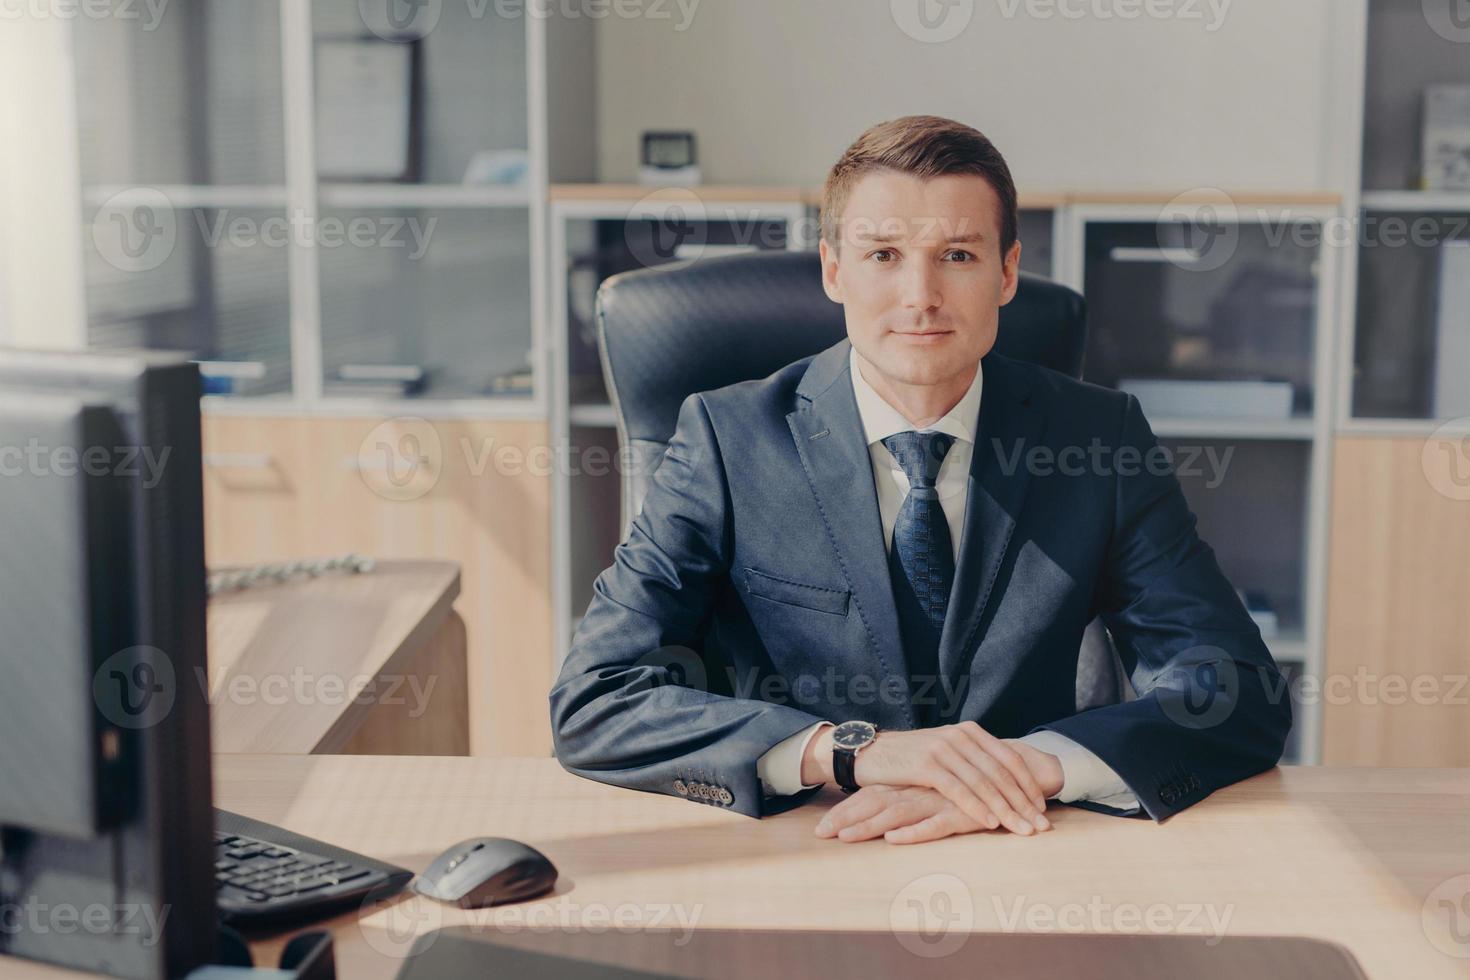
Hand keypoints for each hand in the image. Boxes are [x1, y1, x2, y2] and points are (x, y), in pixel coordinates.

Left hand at [815, 784, 992, 843]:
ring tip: (844, 838)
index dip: (845, 811)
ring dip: (868, 826)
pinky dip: (913, 832)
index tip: (820, 829)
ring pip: (896, 812)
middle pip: (874, 802)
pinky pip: (933, 823)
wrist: (1012, 772)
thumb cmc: (970, 790)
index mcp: (911, 785)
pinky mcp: (959, 812)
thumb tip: (885, 818)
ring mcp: (937, 799)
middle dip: (845, 818)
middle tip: (820, 834)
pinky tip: (894, 838)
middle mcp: (920, 790)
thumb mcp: (934, 795)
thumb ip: (912, 801)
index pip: (870, 796)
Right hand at [854, 722, 1051, 834]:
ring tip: (1022, 829)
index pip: (1009, 759)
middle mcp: (960, 736)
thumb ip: (971, 760)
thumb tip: (1002, 782)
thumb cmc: (910, 758)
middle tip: (1041, 825)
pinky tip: (991, 822)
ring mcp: (943, 749)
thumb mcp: (945, 752)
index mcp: (969, 731)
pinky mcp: (927, 765)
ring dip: (1006, 809)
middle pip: (1002, 773)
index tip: (1042, 808)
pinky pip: (959, 790)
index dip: (1028, 785)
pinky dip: (977, 807)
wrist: (871, 752)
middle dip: (1024, 802)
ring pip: (984, 783)